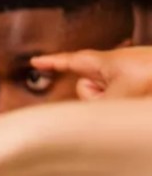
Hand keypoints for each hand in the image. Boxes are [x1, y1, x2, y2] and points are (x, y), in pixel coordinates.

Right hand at [32, 47, 151, 99]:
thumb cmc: (151, 79)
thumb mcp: (114, 97)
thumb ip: (90, 107)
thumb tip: (84, 115)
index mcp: (104, 61)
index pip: (69, 61)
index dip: (50, 63)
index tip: (35, 62)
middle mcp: (114, 68)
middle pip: (86, 88)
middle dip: (95, 97)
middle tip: (117, 97)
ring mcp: (129, 78)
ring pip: (105, 98)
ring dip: (115, 103)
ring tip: (135, 97)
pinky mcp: (138, 88)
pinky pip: (120, 102)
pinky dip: (126, 105)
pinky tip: (135, 101)